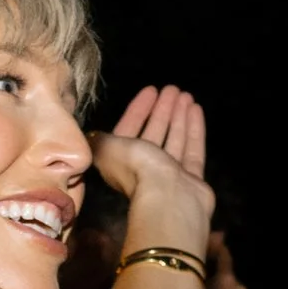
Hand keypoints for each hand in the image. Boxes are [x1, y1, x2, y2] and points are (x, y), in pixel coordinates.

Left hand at [88, 85, 213, 258]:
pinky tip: (196, 109)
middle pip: (153, 133)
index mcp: (121, 162)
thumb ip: (99, 140)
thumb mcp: (109, 148)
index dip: (137, 110)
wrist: (170, 199)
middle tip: (172, 89)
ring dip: (178, 116)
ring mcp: (169, 175)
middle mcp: (144, 169)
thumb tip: (91, 135)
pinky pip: (192, 149)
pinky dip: (193, 129)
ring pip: (174, 139)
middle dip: (161, 110)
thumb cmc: (138, 169)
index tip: (150, 90)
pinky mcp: (190, 179)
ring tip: (186, 95)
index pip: (128, 130)